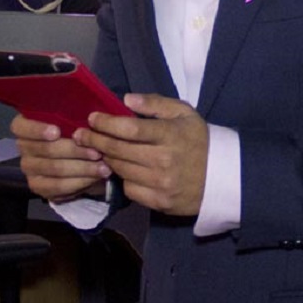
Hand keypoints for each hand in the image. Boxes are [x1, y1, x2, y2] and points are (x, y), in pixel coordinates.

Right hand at [11, 113, 110, 202]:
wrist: (81, 158)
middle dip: (75, 151)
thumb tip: (91, 113)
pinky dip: (80, 182)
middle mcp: (23, 147)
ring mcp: (28, 168)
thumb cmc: (77, 131)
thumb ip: (74, 115)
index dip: (37, 129)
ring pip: (56, 169)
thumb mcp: (74, 119)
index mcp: (25, 126)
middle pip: (46, 150)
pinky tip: (96, 177)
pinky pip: (58, 186)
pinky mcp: (38, 186)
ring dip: (83, 168)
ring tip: (104, 166)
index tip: (57, 131)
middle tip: (97, 151)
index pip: (21, 127)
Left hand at [79, 93, 208, 215]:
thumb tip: (126, 99)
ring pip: (121, 170)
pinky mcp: (159, 202)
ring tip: (97, 149)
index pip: (130, 129)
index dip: (106, 123)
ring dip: (105, 158)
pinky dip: (122, 178)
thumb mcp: (183, 113)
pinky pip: (129, 189)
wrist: (222, 177)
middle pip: (119, 150)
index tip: (92, 118)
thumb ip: (155, 104)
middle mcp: (164, 160)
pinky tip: (120, 168)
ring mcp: (161, 184)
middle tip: (81, 134)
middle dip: (95, 140)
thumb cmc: (199, 140)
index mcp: (170, 135)